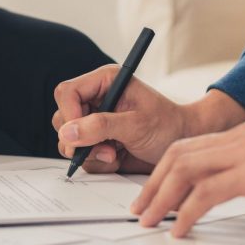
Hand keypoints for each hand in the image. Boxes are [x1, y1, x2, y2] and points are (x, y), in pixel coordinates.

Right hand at [52, 66, 244, 173]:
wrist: (182, 144)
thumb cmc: (168, 126)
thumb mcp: (136, 124)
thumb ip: (101, 126)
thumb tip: (67, 132)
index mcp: (105, 82)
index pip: (67, 92)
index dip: (69, 114)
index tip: (79, 135)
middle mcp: (96, 100)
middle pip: (63, 118)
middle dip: (80, 139)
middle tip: (107, 150)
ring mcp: (94, 121)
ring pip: (68, 140)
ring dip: (90, 153)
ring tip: (115, 154)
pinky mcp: (97, 141)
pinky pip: (81, 155)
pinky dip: (97, 162)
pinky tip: (118, 158)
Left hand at [130, 90, 244, 236]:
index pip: (201, 147)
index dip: (176, 166)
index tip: (164, 186)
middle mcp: (240, 140)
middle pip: (180, 154)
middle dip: (155, 181)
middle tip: (142, 204)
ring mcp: (243, 153)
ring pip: (183, 169)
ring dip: (160, 195)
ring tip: (147, 218)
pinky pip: (206, 193)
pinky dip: (186, 213)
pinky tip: (179, 230)